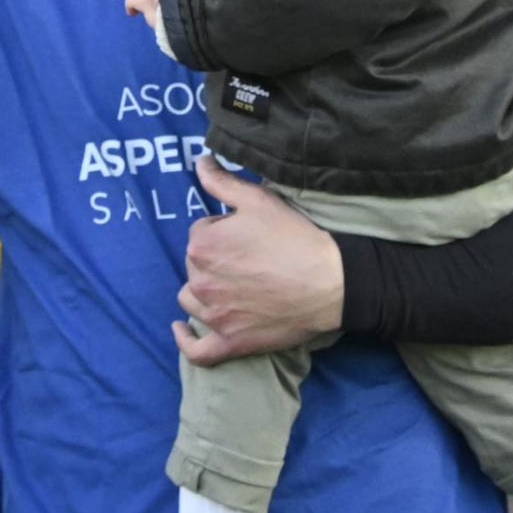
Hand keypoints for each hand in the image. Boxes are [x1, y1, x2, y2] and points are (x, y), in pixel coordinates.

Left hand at [174, 159, 343, 363]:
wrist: (329, 282)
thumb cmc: (294, 237)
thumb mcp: (258, 199)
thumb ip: (221, 181)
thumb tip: (198, 162)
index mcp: (202, 245)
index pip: (199, 233)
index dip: (222, 230)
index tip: (247, 234)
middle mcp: (201, 281)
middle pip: (194, 265)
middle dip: (213, 258)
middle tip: (247, 257)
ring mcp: (214, 315)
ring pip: (191, 299)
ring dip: (202, 290)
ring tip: (227, 284)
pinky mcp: (230, 342)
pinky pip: (197, 350)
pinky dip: (187, 340)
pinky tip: (183, 329)